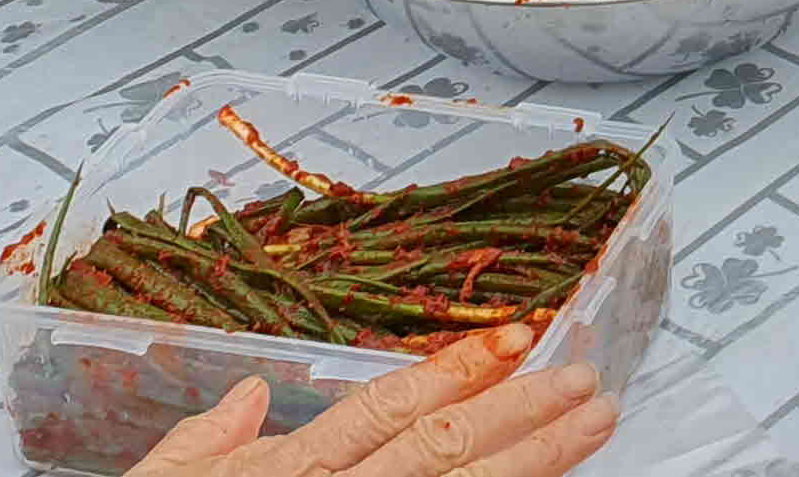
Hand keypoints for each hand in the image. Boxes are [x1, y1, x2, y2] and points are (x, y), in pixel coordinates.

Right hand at [128, 322, 615, 476]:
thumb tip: (249, 392)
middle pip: (442, 449)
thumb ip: (203, 446)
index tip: (517, 335)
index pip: (384, 410)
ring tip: (595, 424)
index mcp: (281, 474)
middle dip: (524, 410)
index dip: (455, 370)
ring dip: (537, 460)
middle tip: (590, 378)